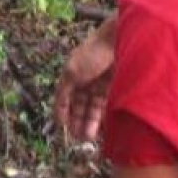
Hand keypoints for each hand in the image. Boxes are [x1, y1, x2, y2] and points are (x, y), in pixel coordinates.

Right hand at [53, 15, 116, 141]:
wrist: (118, 40)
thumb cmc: (92, 52)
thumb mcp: (72, 73)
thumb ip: (64, 94)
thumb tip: (58, 115)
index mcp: (70, 76)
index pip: (64, 100)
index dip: (63, 114)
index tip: (63, 128)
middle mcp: (84, 81)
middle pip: (78, 106)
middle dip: (77, 121)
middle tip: (79, 137)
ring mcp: (99, 84)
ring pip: (92, 108)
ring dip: (89, 122)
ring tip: (89, 136)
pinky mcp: (113, 86)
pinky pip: (105, 105)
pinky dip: (102, 116)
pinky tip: (102, 127)